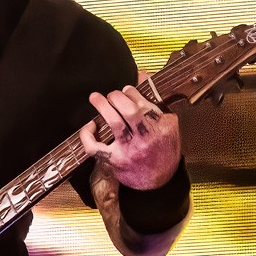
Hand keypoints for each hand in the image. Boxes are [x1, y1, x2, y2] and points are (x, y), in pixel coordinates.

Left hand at [80, 75, 180, 189]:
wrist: (160, 182)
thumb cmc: (162, 148)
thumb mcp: (167, 123)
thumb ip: (155, 98)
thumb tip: (141, 73)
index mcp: (162, 126)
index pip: (144, 102)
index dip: (131, 91)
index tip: (126, 90)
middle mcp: (147, 138)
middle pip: (129, 110)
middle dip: (117, 96)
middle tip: (112, 95)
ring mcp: (131, 150)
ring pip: (114, 123)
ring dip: (102, 105)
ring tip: (95, 97)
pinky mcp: (115, 161)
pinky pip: (95, 147)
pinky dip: (87, 135)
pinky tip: (90, 126)